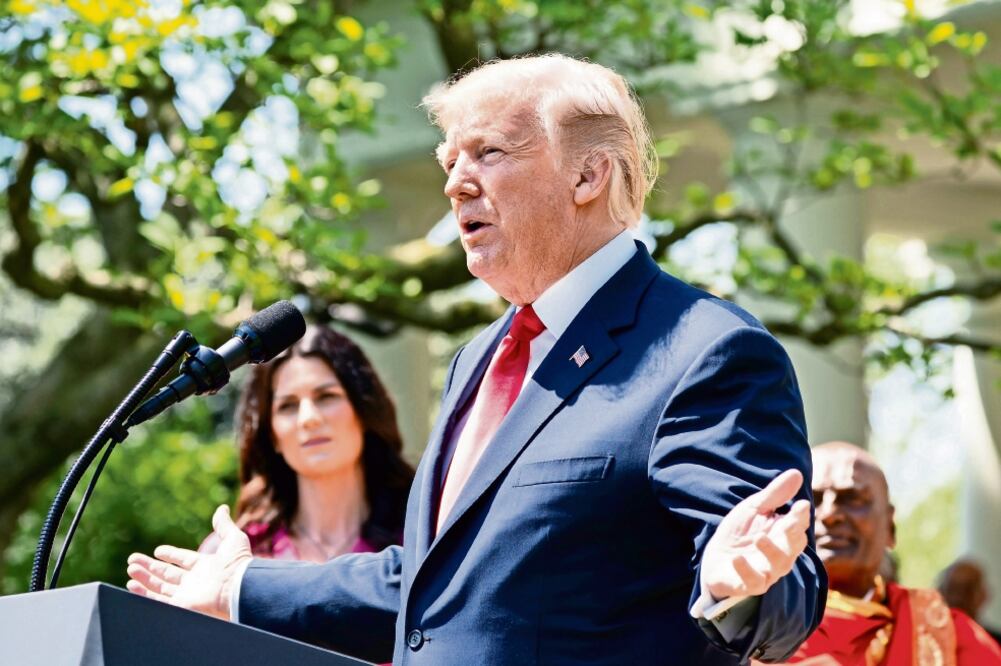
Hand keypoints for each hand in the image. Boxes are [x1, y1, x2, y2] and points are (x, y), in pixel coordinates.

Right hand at [126, 505, 251, 619]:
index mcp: (206, 566)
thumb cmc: (239, 564)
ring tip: (130, 569)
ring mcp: (187, 596)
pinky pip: (158, 601)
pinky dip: (144, 594)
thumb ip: (223, 525)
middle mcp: (195, 582)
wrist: (240, 589)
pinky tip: (132, 585)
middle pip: (167, 574)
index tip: (158, 551)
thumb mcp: (233, 539)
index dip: (171, 555)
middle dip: (149, 568)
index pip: (184, 560)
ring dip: (144, 579)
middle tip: (132, 560)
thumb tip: (222, 508)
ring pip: (160, 587)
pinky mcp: (180, 607)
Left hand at [701, 469, 810, 599]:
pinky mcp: (748, 585)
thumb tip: (797, 473)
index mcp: (783, 535)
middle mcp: (780, 555)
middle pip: (793, 546)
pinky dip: (747, 571)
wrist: (715, 558)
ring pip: (779, 565)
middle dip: (792, 534)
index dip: (800, 517)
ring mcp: (766, 571)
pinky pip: (753, 582)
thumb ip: (775, 495)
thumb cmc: (739, 533)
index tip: (801, 505)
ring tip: (759, 538)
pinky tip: (737, 558)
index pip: (797, 525)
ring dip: (771, 551)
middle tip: (788, 521)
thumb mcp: (754, 509)